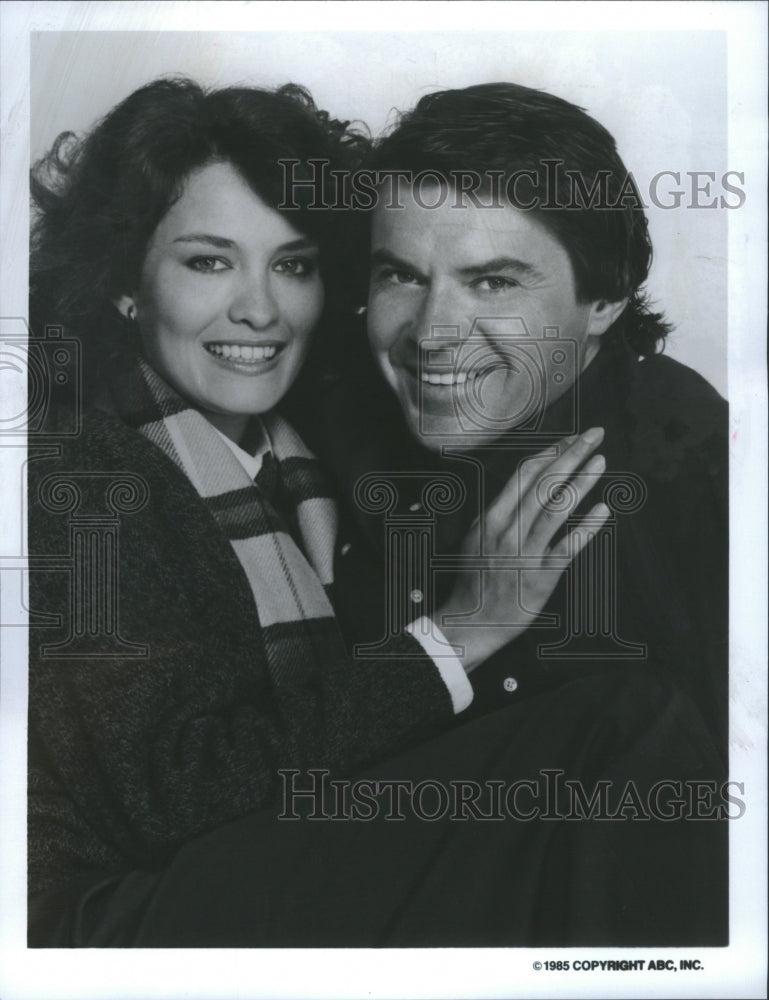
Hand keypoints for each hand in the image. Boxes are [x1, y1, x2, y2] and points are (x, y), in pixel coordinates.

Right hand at [434, 428, 609, 672]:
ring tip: (601, 462)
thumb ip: (499, 511)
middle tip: (594, 435)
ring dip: (581, 482)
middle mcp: (508, 530)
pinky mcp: (542, 576)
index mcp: (492, 517)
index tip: (570, 439)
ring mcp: (526, 553)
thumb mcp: (477, 537)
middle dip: (571, 455)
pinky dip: (587, 527)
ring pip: (556, 509)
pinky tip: (603, 509)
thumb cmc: (476, 579)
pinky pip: (568, 547)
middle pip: (543, 483)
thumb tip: (523, 486)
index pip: (524, 474)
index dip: (550, 452)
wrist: (471, 622)